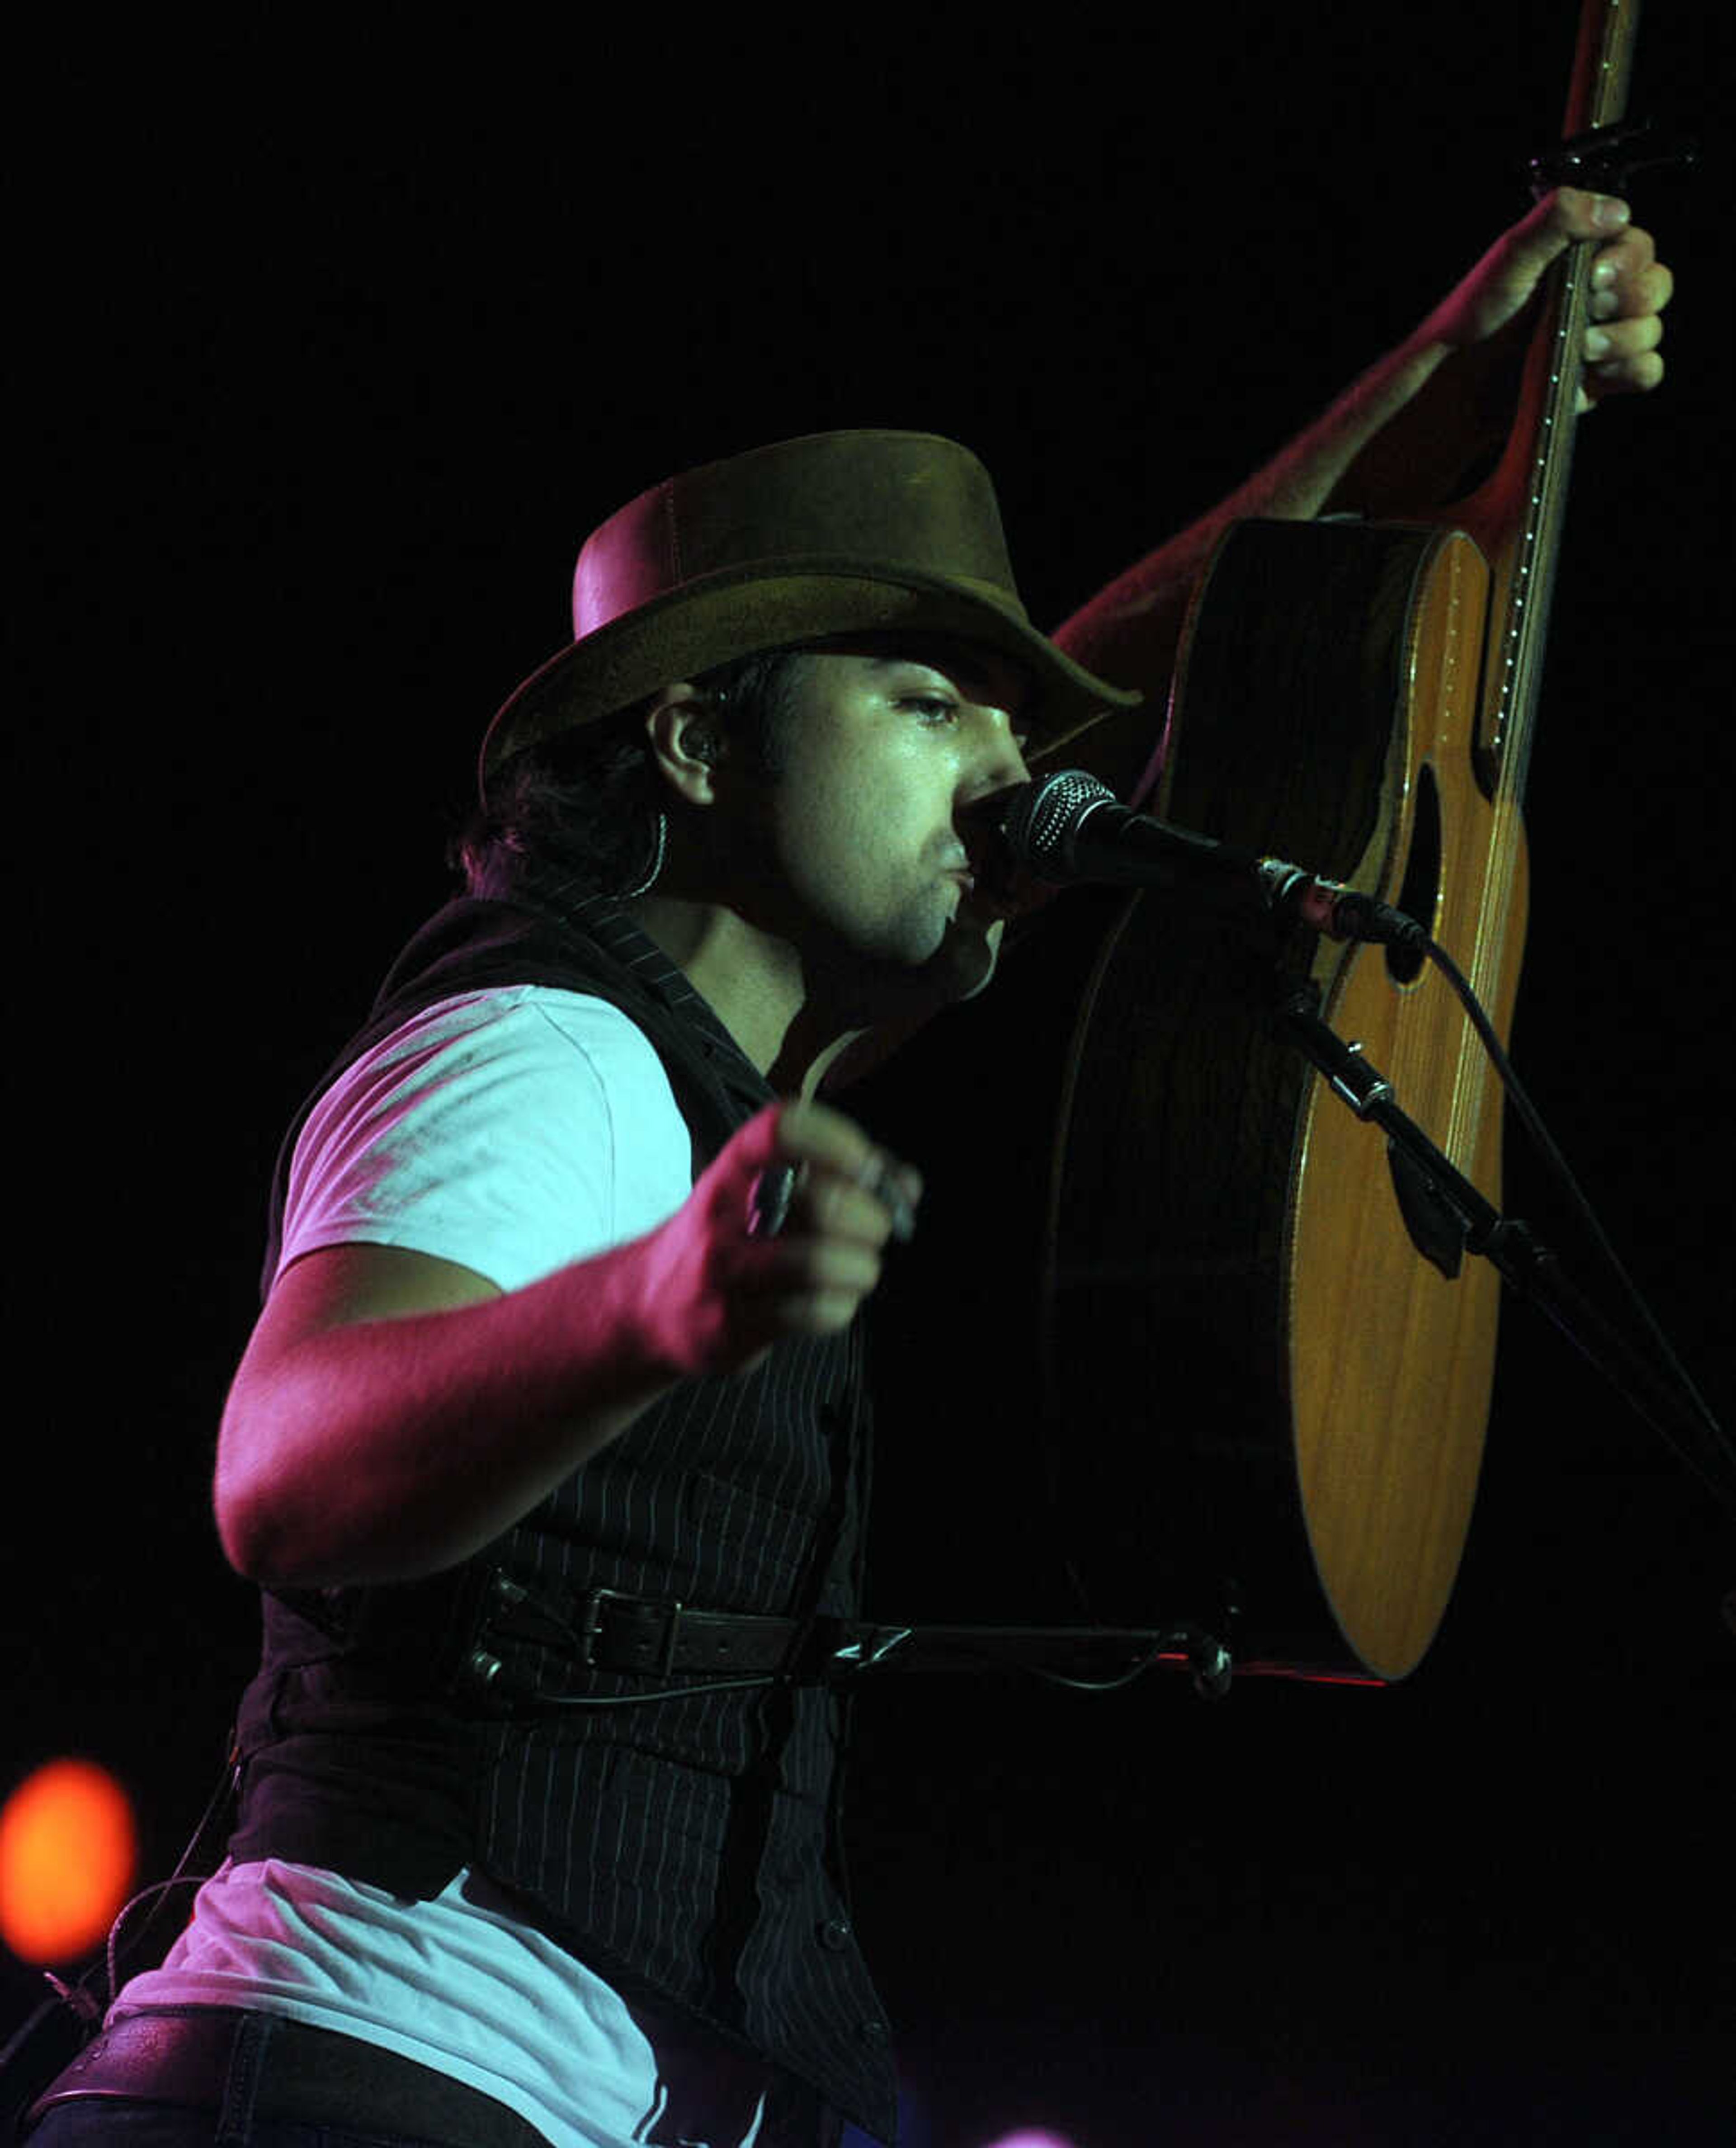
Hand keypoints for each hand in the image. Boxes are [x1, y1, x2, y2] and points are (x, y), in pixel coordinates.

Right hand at [636, 1101, 920, 1376]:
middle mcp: (723, 1214)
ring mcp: (723, 1271)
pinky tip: (834, 1302)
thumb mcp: (764, 1194)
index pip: (781, 1129)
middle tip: (876, 1231)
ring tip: (860, 1269)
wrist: (647, 1305)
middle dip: (872, 1218)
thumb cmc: (730, 1238)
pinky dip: (840, 1306)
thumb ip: (838, 1177)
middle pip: (822, 1202)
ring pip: (818, 1263)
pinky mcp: (730, 1325)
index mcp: (733, 1168)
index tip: (866, 1162)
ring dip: (862, 1268)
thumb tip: (906, 1185)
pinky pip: (810, 1312)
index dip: (837, 1138)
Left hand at [1420, 187, 1672, 410]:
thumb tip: (1617, 211)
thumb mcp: (1512, 253)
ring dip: (1623, 338)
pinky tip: (1594, 372)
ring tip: (1581, 348)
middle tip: (1588, 309)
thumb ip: (1559, 219)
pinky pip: (1647, 371)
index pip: (1639, 247)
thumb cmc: (1475, 313)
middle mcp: (1599, 296)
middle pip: (1655, 286)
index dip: (1627, 260)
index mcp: (1583, 259)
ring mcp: (1602, 338)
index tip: (1594, 275)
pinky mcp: (1599, 379)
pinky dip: (1630, 370)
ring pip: (1651, 329)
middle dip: (1628, 298)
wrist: (1456, 378)